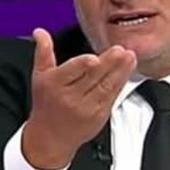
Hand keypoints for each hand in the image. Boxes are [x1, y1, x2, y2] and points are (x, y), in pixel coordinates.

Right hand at [22, 28, 135, 169]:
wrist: (51, 137)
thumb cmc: (46, 104)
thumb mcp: (40, 76)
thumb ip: (43, 52)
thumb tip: (40, 32)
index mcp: (55, 84)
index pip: (70, 72)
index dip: (82, 66)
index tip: (94, 58)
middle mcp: (71, 97)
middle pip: (92, 78)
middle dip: (108, 63)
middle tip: (120, 50)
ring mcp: (87, 108)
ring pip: (106, 86)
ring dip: (120, 71)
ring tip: (130, 56)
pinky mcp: (100, 115)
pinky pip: (112, 96)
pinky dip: (121, 82)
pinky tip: (127, 70)